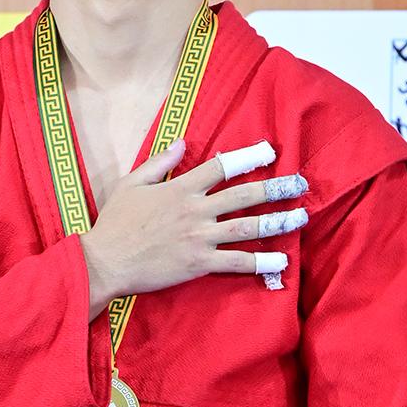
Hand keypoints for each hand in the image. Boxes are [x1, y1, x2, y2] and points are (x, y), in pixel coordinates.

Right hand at [79, 137, 307, 318]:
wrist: (104, 261)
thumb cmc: (114, 222)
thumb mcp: (131, 183)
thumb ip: (159, 163)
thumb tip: (181, 143)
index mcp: (180, 188)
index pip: (221, 167)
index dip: (248, 157)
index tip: (270, 152)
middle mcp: (195, 210)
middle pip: (244, 195)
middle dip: (276, 188)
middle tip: (300, 183)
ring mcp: (199, 237)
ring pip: (248, 227)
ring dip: (278, 222)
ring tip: (301, 218)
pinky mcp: (199, 263)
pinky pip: (236, 262)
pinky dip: (260, 263)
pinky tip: (281, 263)